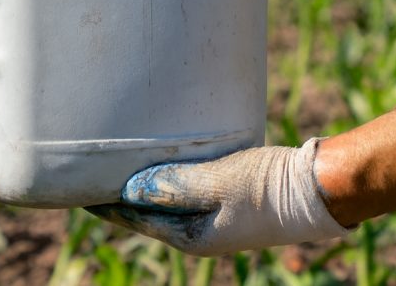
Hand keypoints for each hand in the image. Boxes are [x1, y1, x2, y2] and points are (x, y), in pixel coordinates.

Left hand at [86, 139, 349, 256]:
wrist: (320, 188)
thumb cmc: (270, 186)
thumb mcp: (219, 181)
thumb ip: (174, 184)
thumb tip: (130, 188)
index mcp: (191, 236)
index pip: (133, 217)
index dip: (104, 201)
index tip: (75, 185)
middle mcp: (197, 232)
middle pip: (145, 211)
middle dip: (117, 193)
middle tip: (88, 169)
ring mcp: (213, 217)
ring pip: (164, 199)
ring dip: (141, 183)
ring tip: (115, 162)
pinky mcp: (226, 199)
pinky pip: (185, 188)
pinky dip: (166, 175)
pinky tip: (159, 158)